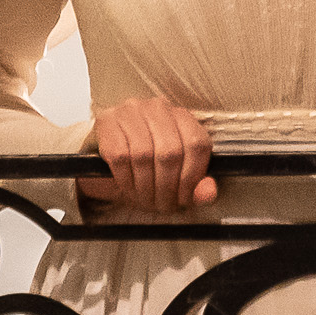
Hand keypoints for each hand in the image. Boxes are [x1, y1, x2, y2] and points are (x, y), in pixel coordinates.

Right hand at [86, 97, 216, 215]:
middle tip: (162, 206)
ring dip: (145, 187)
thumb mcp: (176, 176)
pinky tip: (129, 188)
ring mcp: (131, 111)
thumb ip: (196, 186)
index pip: (197, 145)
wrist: (108, 157)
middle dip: (166, 188)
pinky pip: (119, 156)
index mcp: (183, 116)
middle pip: (170, 153)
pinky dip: (125, 179)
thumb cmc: (147, 167)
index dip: (192, 178)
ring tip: (145, 201)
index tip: (184, 199)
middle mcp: (158, 108)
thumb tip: (208, 193)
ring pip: (143, 155)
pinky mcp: (107, 121)